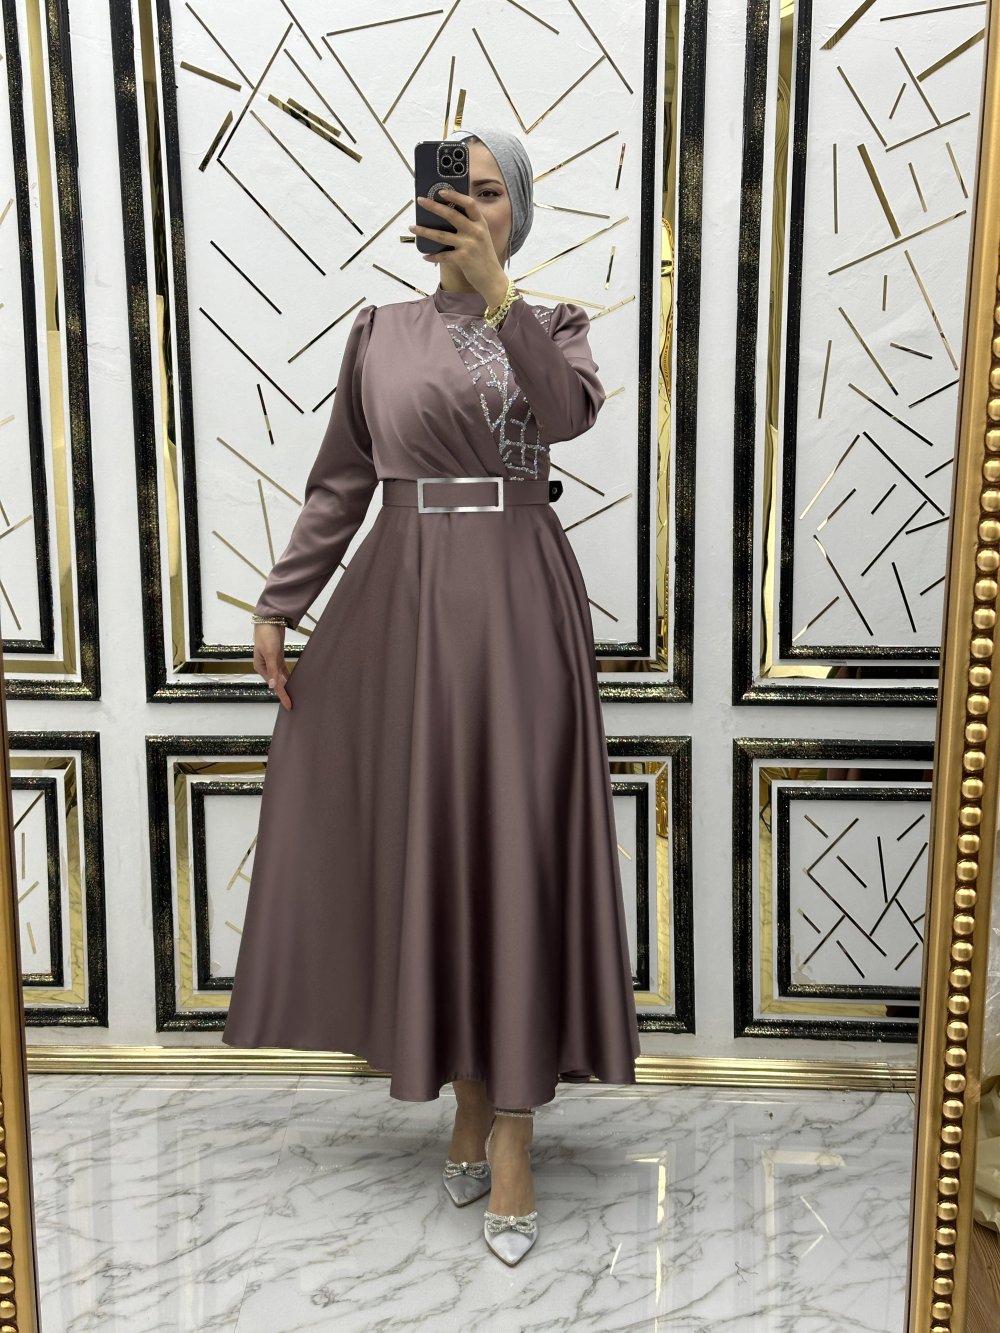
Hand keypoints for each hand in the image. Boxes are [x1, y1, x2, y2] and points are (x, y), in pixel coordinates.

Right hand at [253, 623, 292, 709]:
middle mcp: (265, 667)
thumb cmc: (266, 635)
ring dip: (287, 685)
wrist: (269, 620)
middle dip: (284, 693)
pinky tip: (293, 681)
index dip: (282, 696)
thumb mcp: (270, 653)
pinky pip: (283, 670)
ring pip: (280, 677)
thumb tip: (273, 686)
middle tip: (293, 704)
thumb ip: (272, 670)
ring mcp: (272, 662)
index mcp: (261, 668)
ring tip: (295, 696)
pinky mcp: (278, 656)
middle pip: (277, 683)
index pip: (274, 686)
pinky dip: (288, 676)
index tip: (289, 706)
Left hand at [409, 189, 508, 307]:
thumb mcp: (481, 236)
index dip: (455, 196)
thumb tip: (446, 214)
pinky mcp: (463, 259)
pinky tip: (424, 255)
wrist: (493, 279)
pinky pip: (443, 256)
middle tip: (420, 200)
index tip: (441, 191)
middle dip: (434, 206)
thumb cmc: (484, 256)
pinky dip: (433, 256)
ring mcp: (469, 245)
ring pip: (442, 235)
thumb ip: (470, 225)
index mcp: (481, 223)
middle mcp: (476, 232)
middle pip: (451, 215)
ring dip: (425, 231)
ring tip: (412, 227)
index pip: (469, 203)